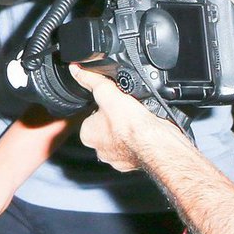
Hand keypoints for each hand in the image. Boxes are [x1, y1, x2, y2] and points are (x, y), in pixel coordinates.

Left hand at [71, 66, 187, 171]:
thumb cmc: (131, 124)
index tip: (114, 100)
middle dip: (116, 119)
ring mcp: (118, 159)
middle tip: (128, 110)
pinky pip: (137, 147)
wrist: (157, 144)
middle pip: (106, 127)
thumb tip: (76, 69)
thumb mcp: (106, 92)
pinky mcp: (135, 163)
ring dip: (130, 129)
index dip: (103, 106)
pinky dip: (142, 138)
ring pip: (122, 138)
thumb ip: (91, 80)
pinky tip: (147, 130)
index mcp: (88, 135)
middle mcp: (100, 150)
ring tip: (138, 119)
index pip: (91, 116)